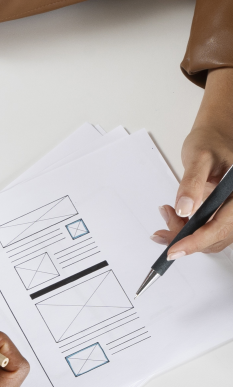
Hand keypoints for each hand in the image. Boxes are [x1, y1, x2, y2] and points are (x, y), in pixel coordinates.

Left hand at [151, 68, 232, 256]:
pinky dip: (188, 229)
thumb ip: (191, 183)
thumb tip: (185, 209)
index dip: (196, 242)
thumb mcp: (199, 157)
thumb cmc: (211, 142)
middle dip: (186, 239)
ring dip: (185, 234)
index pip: (220, 227)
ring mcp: (231, 211)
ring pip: (210, 236)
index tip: (174, 249)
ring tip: (166, 216)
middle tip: (161, 231)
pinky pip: (207, 229)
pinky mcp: (222, 212)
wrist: (216, 136)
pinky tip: (173, 217)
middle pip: (215, 237)